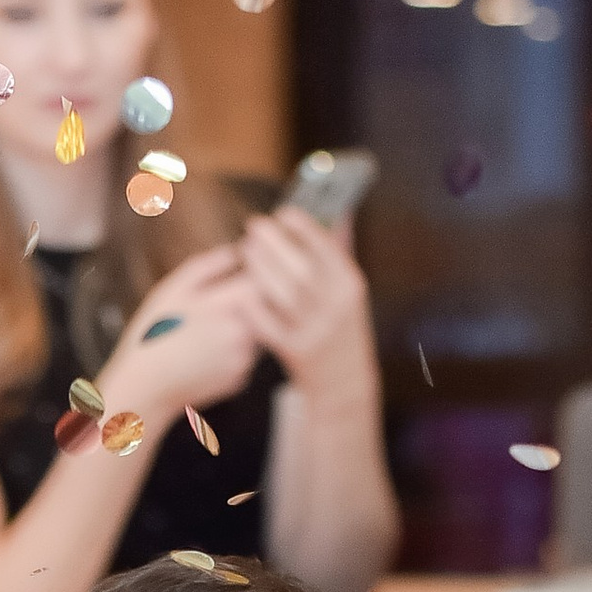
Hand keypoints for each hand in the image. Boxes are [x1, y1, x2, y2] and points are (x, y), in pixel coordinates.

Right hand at [109, 245, 264, 418]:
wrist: (144, 389)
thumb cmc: (152, 335)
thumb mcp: (172, 290)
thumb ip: (207, 266)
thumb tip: (235, 250)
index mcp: (229, 307)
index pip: (261, 279)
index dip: (253, 269)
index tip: (240, 266)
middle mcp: (243, 335)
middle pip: (265, 306)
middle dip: (250, 298)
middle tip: (220, 298)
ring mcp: (244, 360)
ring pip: (258, 331)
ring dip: (245, 322)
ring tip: (211, 324)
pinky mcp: (240, 380)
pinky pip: (247, 354)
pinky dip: (235, 348)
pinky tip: (208, 349)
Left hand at [237, 207, 378, 411]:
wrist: (342, 381)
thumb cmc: (341, 325)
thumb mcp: (348, 289)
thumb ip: (341, 250)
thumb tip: (339, 210)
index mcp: (350, 285)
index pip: (327, 247)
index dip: (303, 226)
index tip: (283, 213)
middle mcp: (335, 307)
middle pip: (301, 268)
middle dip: (275, 243)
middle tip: (254, 226)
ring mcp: (315, 331)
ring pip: (284, 294)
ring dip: (261, 268)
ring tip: (246, 250)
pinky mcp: (295, 351)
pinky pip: (268, 325)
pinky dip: (254, 306)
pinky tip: (242, 291)